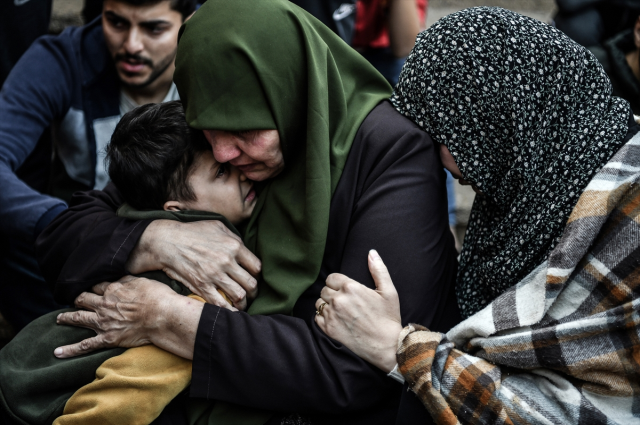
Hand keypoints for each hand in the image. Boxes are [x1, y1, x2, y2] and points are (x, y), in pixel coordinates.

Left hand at [54, 276, 203, 359]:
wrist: (163, 316)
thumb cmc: (157, 297)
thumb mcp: (141, 281)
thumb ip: (127, 281)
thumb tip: (118, 279)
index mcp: (112, 289)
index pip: (96, 286)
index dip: (93, 287)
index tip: (91, 288)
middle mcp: (104, 304)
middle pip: (83, 300)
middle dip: (76, 300)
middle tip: (73, 301)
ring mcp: (103, 322)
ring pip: (78, 318)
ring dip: (66, 318)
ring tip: (59, 319)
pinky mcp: (107, 338)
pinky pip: (85, 345)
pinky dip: (70, 350)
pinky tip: (57, 352)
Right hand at [126, 220, 260, 310]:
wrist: (167, 240)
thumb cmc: (193, 231)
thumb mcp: (218, 226)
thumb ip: (234, 237)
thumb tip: (245, 249)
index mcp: (234, 246)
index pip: (256, 267)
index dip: (257, 275)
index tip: (253, 278)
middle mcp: (226, 261)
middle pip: (251, 284)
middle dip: (253, 292)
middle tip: (251, 294)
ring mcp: (214, 275)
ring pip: (239, 296)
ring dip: (243, 303)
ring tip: (241, 304)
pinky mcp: (201, 286)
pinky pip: (220, 303)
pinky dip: (228, 310)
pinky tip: (230, 311)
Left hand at [315, 250, 402, 372]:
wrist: (387, 346)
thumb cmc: (388, 318)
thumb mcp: (389, 291)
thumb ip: (378, 270)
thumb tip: (371, 252)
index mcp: (351, 287)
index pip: (331, 278)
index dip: (338, 283)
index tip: (345, 290)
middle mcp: (338, 300)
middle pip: (324, 290)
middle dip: (332, 293)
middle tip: (345, 302)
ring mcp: (331, 315)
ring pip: (319, 303)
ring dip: (326, 305)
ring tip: (340, 311)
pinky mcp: (328, 329)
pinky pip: (317, 317)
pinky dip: (323, 318)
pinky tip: (336, 320)